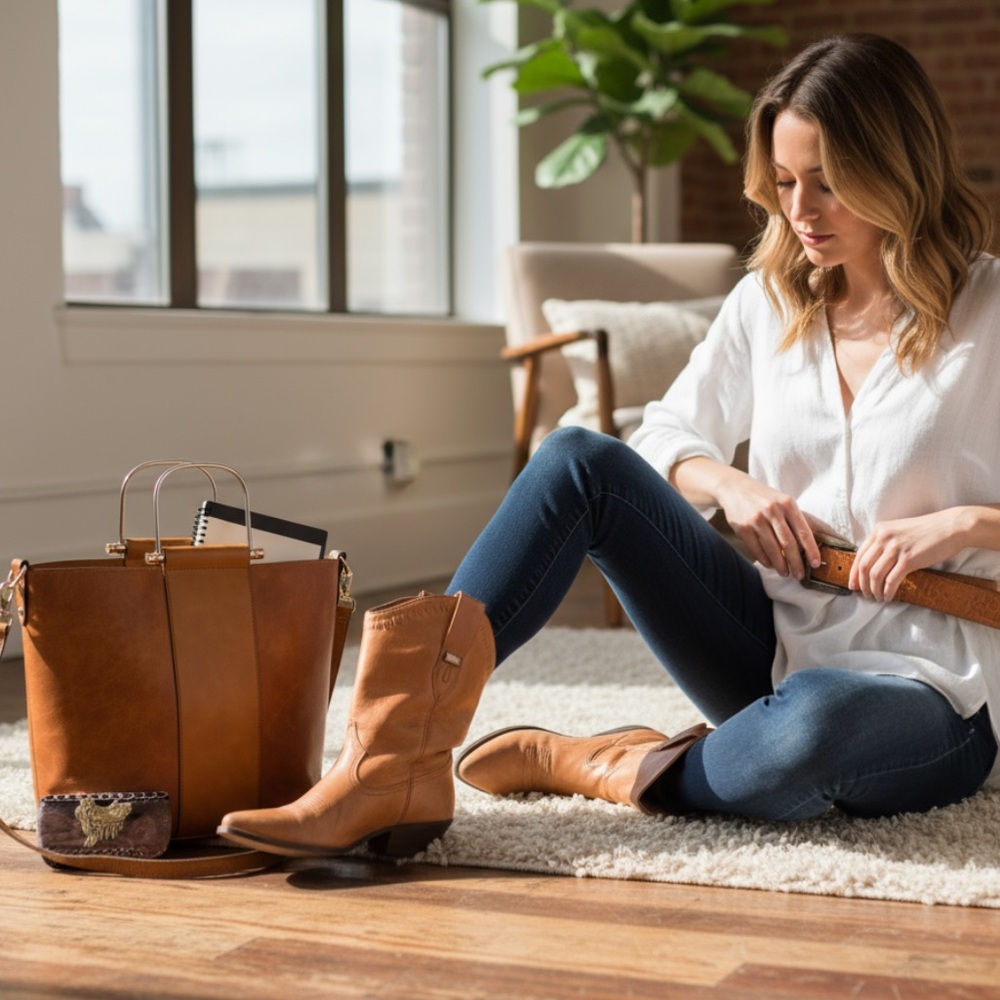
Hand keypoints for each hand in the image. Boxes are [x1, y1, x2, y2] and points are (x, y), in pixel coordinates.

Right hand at [715, 475, 821, 579]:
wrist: (735, 488)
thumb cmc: (765, 498)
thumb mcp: (784, 502)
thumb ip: (796, 520)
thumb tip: (814, 544)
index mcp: (788, 504)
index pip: (803, 532)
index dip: (811, 550)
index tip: (816, 564)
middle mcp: (773, 510)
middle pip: (788, 543)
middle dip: (796, 563)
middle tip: (800, 575)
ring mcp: (756, 519)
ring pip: (772, 549)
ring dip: (780, 565)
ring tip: (785, 573)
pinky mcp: (743, 527)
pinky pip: (757, 549)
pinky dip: (765, 560)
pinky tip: (770, 565)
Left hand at [850, 511, 967, 601]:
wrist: (951, 527)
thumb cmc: (927, 531)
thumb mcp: (899, 531)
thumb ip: (885, 543)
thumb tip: (874, 564)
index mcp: (879, 530)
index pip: (859, 555)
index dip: (853, 573)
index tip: (852, 585)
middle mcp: (884, 538)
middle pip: (864, 567)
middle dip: (862, 585)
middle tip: (865, 595)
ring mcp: (896, 548)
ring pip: (875, 575)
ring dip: (874, 590)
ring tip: (877, 598)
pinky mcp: (908, 559)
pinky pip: (891, 580)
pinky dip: (887, 591)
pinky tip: (888, 597)